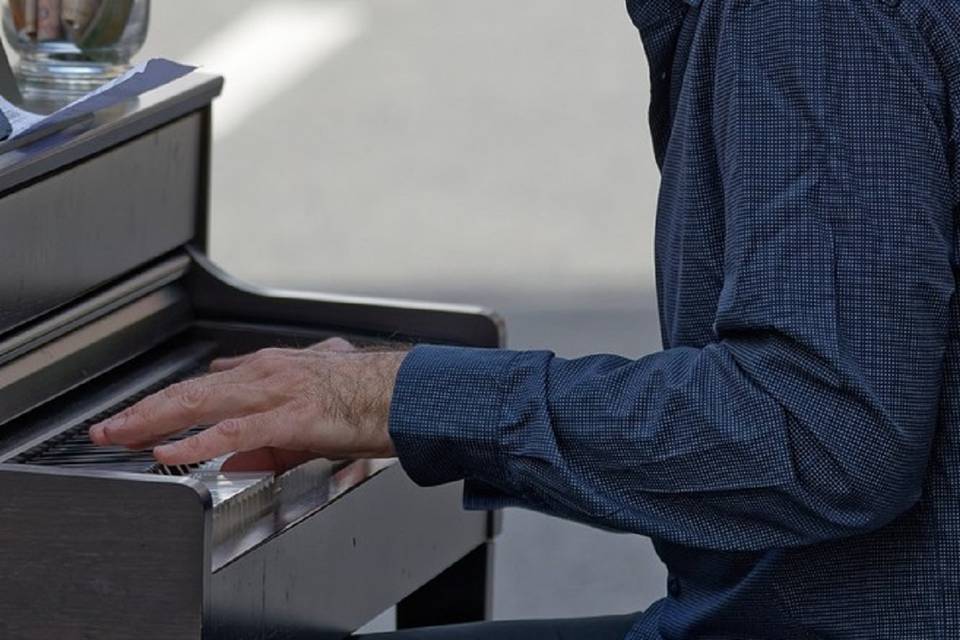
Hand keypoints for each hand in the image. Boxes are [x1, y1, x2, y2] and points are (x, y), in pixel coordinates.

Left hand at [88, 338, 408, 472]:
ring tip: (119, 434)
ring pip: (200, 403)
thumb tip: (240, 455)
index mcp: (274, 370)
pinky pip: (233, 431)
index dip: (169, 400)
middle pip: (191, 391)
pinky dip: (196, 442)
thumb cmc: (370, 398)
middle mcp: (267, 373)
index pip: (207, 385)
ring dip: (154, 419)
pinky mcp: (288, 416)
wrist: (408, 392)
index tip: (143, 414)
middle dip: (145, 409)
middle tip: (109, 426)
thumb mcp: (313, 412)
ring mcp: (274, 391)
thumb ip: (271, 436)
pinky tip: (170, 451)